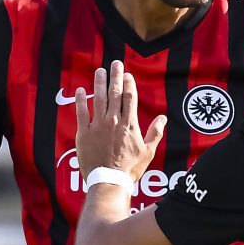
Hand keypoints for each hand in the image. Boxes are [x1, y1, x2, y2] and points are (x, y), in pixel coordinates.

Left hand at [74, 60, 166, 180]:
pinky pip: (81, 113)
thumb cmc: (130, 169)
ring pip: (98, 99)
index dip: (129, 84)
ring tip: (99, 71)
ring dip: (99, 83)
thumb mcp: (148, 152)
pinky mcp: (84, 133)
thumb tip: (163, 118)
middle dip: (115, 77)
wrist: (109, 181)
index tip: (128, 74)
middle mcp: (113, 121)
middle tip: (115, 63)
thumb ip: (155, 133)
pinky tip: (80, 90)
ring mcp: (97, 126)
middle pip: (115, 94)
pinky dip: (80, 101)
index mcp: (129, 124)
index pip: (130, 98)